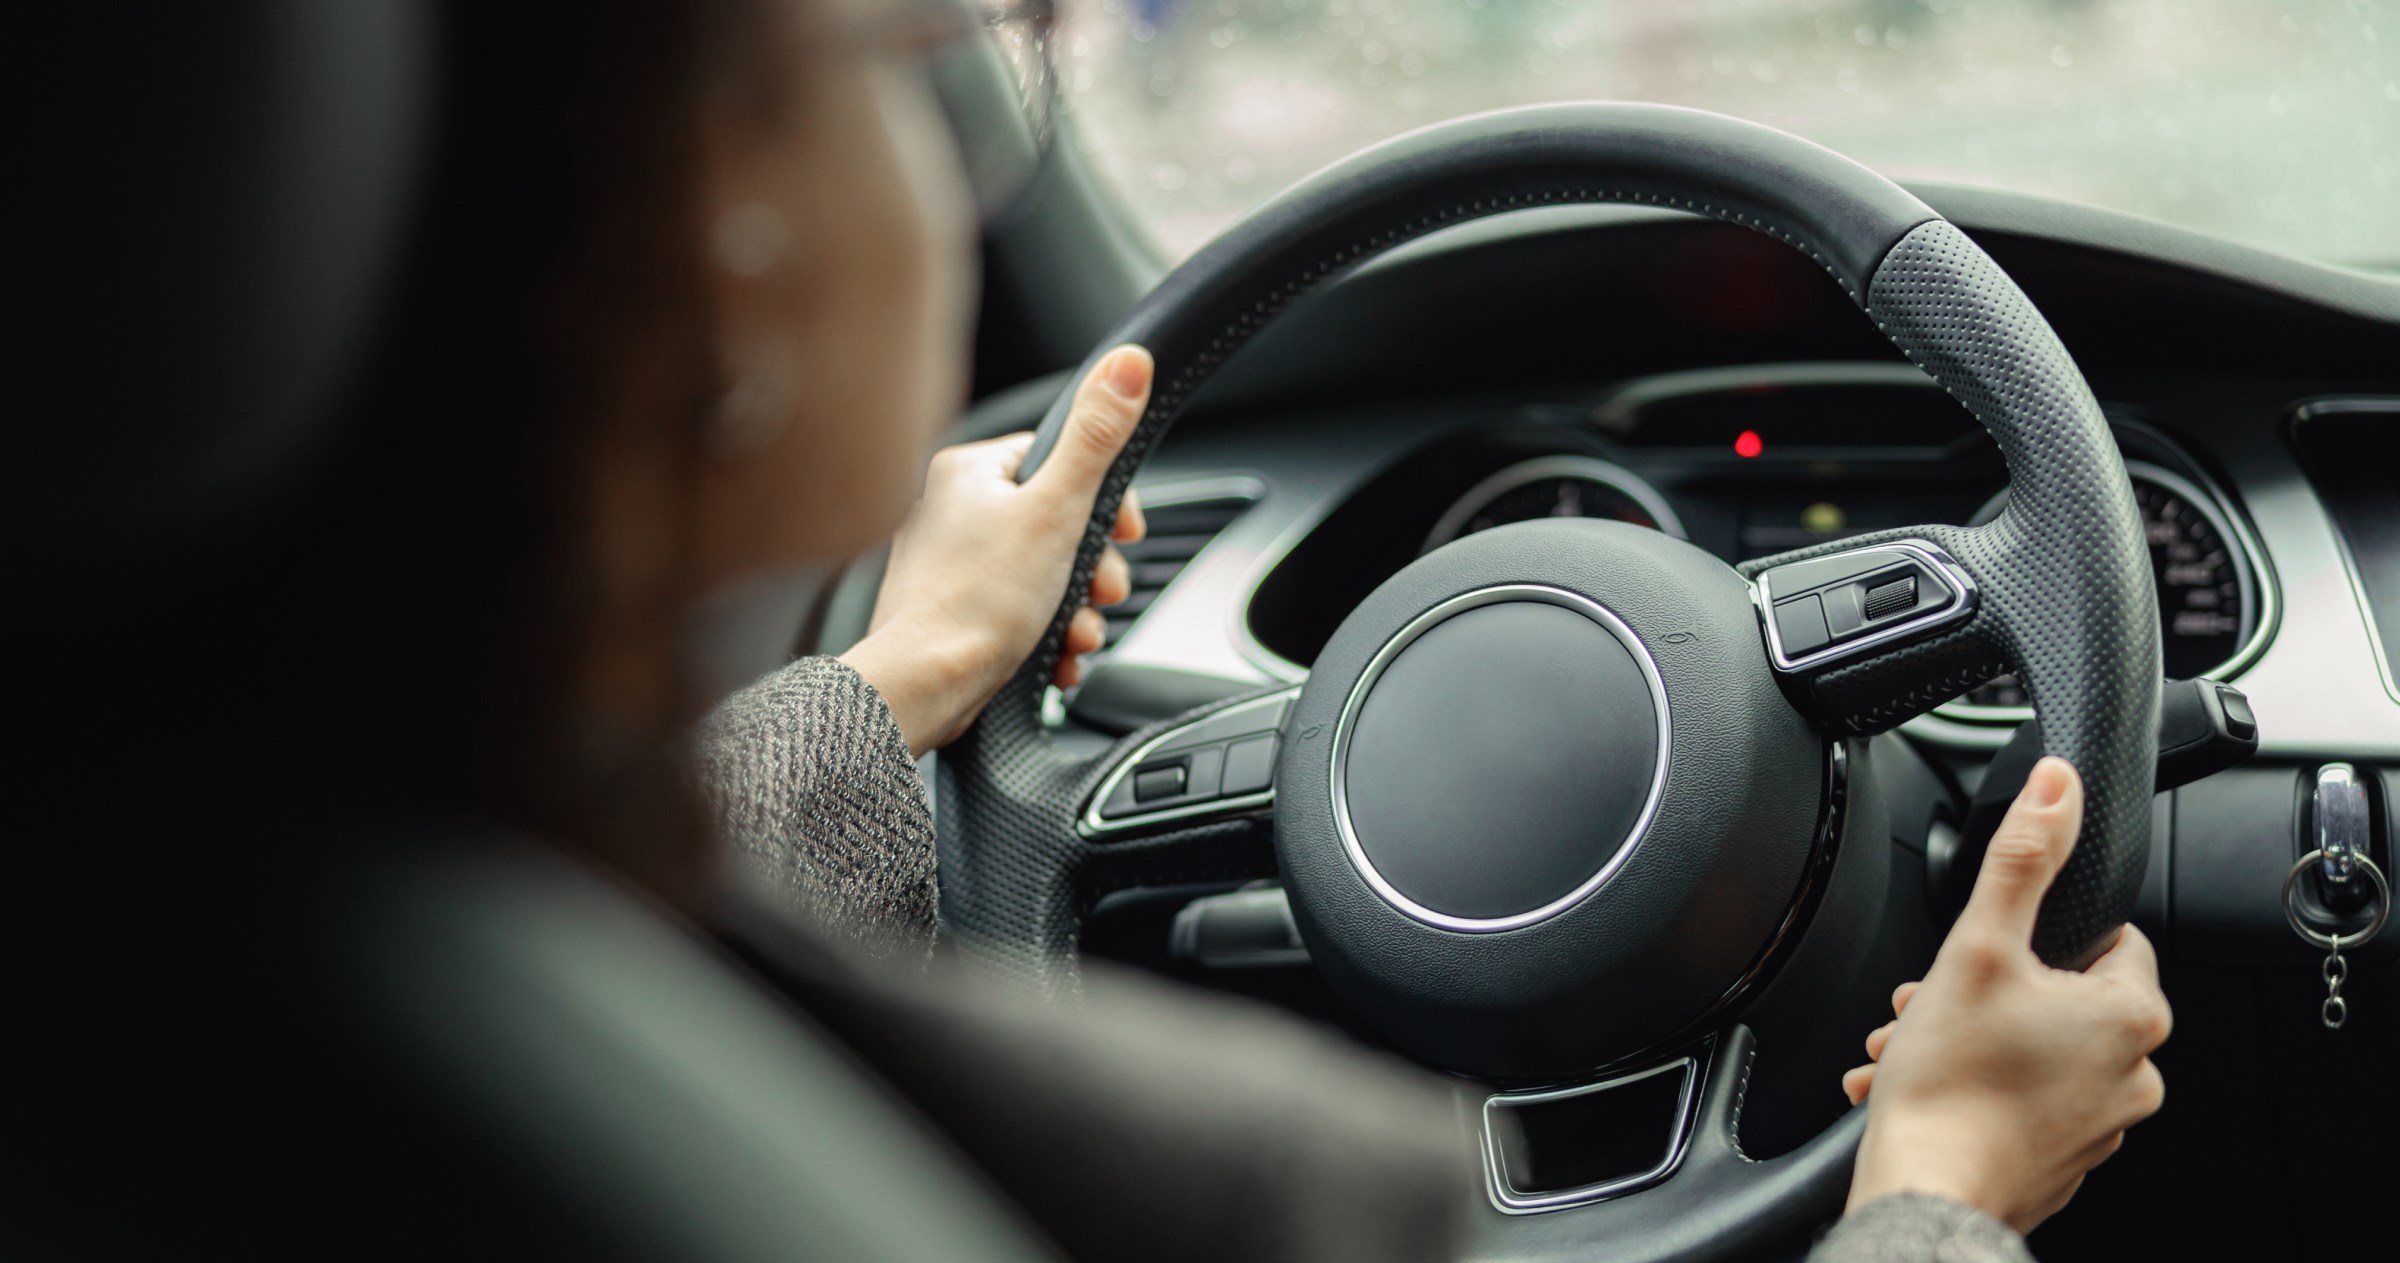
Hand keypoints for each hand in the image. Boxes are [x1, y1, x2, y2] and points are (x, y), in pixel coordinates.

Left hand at [840, 345, 1151, 755]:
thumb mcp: (1057, 510)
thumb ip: (1097, 437)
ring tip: (1078, 635)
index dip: (1106, 502)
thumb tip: (1127, 364)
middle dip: (1095, 569)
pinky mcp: (956, 613)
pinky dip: (1048, 637)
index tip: (1125, 534)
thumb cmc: (975, 603)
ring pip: (1045, 575)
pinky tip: (1056, 657)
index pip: (1061, 460)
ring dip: (1078, 609)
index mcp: (970, 471)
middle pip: (1059, 524)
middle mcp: (954, 511)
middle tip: (1104, 592)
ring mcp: (953, 565)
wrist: (923, 687)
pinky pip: (1021, 614)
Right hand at [1840, 756, 2170, 1234]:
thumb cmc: (1953, 1083)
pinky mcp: (2064, 1158)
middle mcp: (2135, 1074)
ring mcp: (2101, 1124)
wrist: (1928, 1187)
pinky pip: (2023, 1100)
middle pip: (2061, 995)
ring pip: (2036, 1048)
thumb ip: (2023, 858)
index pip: (2110, 938)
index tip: (1991, 949)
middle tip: (1932, 999)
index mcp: (2132, 1016)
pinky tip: (1925, 1082)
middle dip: (1987, 990)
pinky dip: (1977, 1084)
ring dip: (1973, 1036)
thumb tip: (2057, 785)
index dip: (2040, 932)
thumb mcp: (1978, 945)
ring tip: (1917, 1046)